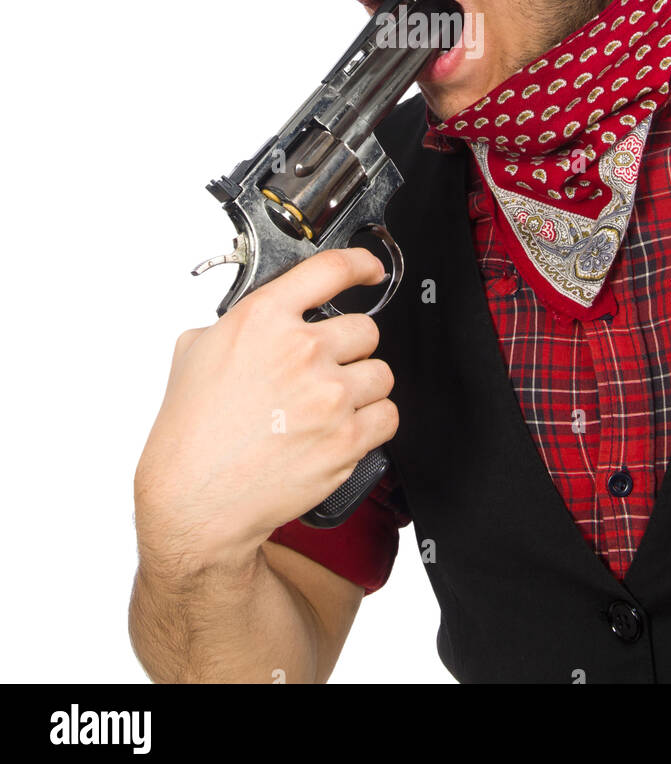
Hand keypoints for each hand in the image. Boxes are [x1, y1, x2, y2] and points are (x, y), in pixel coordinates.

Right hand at [133, 248, 396, 576]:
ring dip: (362, 388)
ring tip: (330, 406)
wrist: (196, 498)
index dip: (362, 264)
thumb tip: (260, 318)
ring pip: (380, 373)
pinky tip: (344, 428)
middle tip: (325, 371)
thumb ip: (235, 323)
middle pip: (366, 329)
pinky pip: (387, 415)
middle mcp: (301, 350)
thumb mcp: (194, 351)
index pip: (332, 268)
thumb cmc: (191, 432)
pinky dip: (372, 422)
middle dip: (350, 349)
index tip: (371, 271)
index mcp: (264, 319)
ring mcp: (328, 395)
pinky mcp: (347, 438)